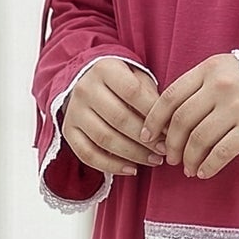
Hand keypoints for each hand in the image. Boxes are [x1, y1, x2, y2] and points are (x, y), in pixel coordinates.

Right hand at [59, 58, 165, 176]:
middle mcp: (85, 88)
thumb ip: (152, 97)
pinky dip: (111, 166)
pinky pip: (87, 154)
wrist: (89, 83)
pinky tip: (131, 169)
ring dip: (133, 154)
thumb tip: (168, 127)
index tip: (170, 130)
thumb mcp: (138, 79)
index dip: (153, 114)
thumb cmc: (123, 84)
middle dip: (146, 139)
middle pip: (119, 118)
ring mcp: (74, 110)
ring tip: (154, 160)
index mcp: (105, 69)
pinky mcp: (68, 130)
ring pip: (104, 139)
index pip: (133, 92)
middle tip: (164, 150)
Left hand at [139, 53, 238, 177]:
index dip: (154, 120)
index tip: (147, 136)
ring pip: (199, 139)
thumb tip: (172, 115)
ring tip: (187, 168)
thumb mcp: (228, 68)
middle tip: (169, 158)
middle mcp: (220, 86)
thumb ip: (202, 83)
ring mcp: (237, 107)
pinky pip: (222, 152)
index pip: (170, 96)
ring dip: (188, 158)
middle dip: (170, 144)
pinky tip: (204, 173)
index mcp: (209, 68)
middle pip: (181, 121)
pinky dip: (208, 166)